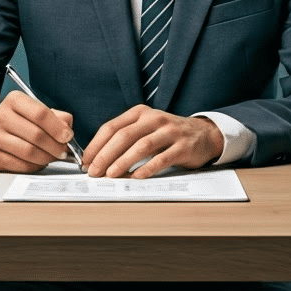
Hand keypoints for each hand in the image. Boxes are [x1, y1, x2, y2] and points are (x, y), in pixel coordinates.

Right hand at [0, 90, 75, 172]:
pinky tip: (38, 162)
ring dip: (46, 158)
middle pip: (36, 135)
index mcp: (14, 101)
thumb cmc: (16, 121)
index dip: (58, 127)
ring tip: (52, 157)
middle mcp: (1, 116)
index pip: (40, 113)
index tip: (68, 136)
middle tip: (63, 151)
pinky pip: (20, 165)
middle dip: (55, 146)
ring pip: (29, 152)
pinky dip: (34, 166)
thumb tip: (67, 128)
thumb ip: (54, 116)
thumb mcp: (32, 110)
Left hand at [81, 105, 223, 178]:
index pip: (111, 127)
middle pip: (124, 136)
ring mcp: (170, 131)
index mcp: (140, 113)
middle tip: (95, 171)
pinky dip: (147, 168)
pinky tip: (136, 177)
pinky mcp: (183, 146)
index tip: (86, 161)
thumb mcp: (146, 128)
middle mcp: (154, 119)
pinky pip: (162, 158)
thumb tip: (97, 158)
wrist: (204, 135)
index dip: (96, 145)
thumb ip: (125, 138)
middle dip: (105, 155)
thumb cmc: (168, 135)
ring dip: (123, 161)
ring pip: (141, 146)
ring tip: (111, 175)